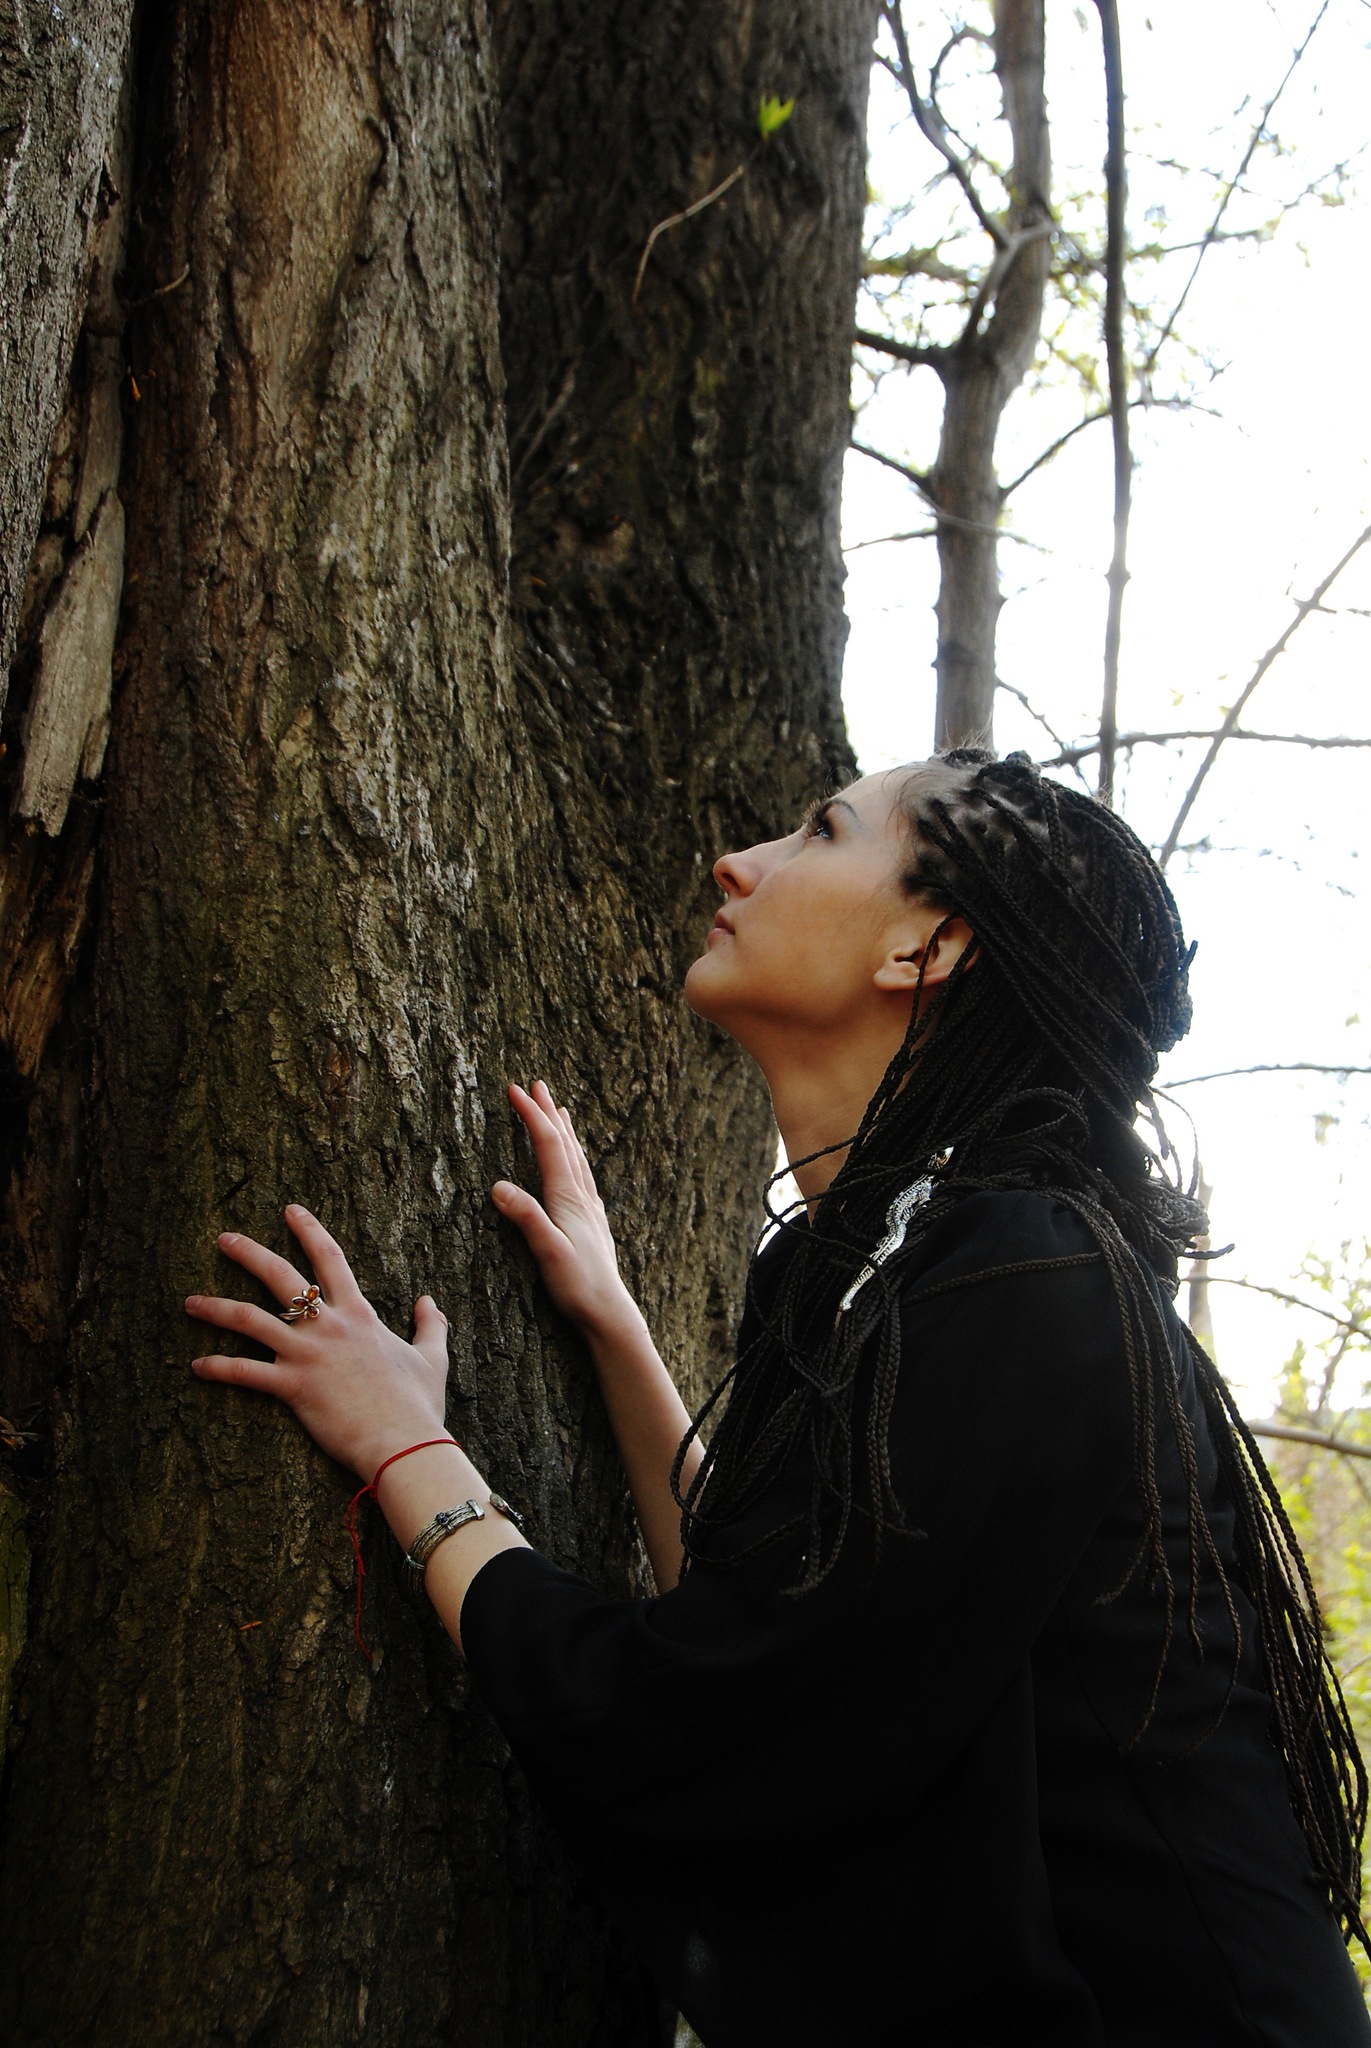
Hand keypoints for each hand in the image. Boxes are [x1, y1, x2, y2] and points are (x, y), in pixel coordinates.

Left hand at [185, 1204, 450, 1482]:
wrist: (405, 1442)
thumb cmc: (418, 1403)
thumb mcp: (432, 1358)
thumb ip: (430, 1325)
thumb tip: (429, 1302)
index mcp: (359, 1315)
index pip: (331, 1259)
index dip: (309, 1230)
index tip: (290, 1210)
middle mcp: (328, 1327)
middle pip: (281, 1277)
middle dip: (248, 1254)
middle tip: (223, 1240)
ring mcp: (307, 1355)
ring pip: (250, 1319)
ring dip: (216, 1308)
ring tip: (190, 1302)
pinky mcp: (292, 1387)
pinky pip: (245, 1372)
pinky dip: (218, 1367)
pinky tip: (197, 1365)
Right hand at [492, 1081, 632, 1336]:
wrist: (609, 1312)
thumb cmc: (577, 1285)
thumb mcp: (547, 1251)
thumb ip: (525, 1217)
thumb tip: (498, 1186)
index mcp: (568, 1198)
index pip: (547, 1145)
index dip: (531, 1115)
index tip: (514, 1090)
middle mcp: (582, 1197)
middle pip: (564, 1144)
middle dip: (548, 1112)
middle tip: (536, 1084)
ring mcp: (590, 1209)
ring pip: (577, 1159)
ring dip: (565, 1132)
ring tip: (561, 1112)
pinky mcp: (592, 1224)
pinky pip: (583, 1178)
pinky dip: (575, 1159)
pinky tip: (577, 1167)